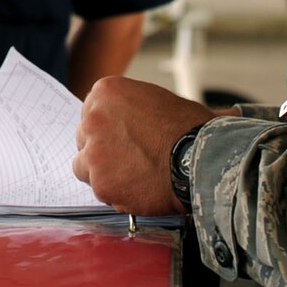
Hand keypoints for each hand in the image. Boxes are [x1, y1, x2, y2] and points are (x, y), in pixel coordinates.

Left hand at [71, 77, 215, 217]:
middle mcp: (93, 119)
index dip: (107, 128)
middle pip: (85, 139)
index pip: (90, 112)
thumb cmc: (190, 129)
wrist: (201, 159)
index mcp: (106, 92)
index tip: (120, 138)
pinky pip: (101, 190)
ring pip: (86, 166)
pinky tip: (140, 189)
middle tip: (129, 159)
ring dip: (105, 172)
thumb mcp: (158, 99)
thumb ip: (131, 108)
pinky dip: (118, 193)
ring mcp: (94, 152)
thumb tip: (128, 120)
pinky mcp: (101, 182)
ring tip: (135, 176)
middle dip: (103, 150)